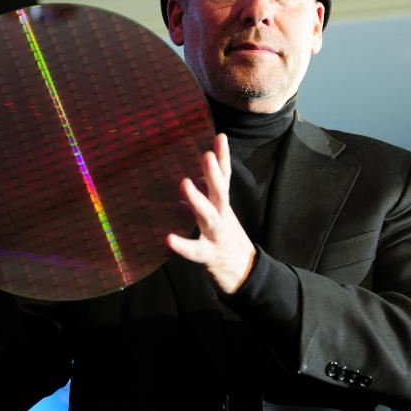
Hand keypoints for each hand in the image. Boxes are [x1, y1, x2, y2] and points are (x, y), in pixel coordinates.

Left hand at [166, 133, 255, 293]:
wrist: (243, 273)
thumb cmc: (223, 239)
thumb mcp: (216, 214)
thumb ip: (205, 197)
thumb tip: (192, 178)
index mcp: (221, 205)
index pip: (224, 177)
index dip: (222, 158)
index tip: (219, 136)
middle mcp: (222, 217)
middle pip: (220, 191)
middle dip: (213, 173)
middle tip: (206, 154)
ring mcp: (216, 235)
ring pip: (208, 216)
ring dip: (197, 199)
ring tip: (185, 183)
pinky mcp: (208, 255)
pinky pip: (194, 250)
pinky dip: (181, 245)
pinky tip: (168, 239)